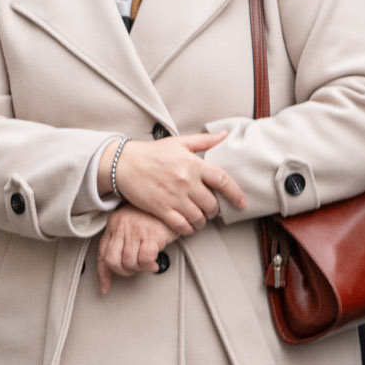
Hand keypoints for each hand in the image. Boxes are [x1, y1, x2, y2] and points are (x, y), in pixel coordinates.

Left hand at [96, 206, 175, 292]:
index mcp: (114, 224)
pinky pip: (144, 260)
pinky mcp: (151, 235)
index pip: (102, 253)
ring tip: (147, 265)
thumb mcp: (133, 222)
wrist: (173, 200)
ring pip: (128, 263)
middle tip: (135, 270)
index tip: (105, 286)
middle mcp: (122, 227)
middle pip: (112, 261)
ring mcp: (135, 231)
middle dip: (124, 272)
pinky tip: (154, 263)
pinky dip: (149, 266)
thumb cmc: (155, 213)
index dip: (103, 273)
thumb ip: (124, 239)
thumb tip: (121, 263)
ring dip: (139, 270)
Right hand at [110, 131, 247, 234]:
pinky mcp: (160, 208)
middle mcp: (186, 182)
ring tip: (199, 219)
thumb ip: (204, 141)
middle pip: (211, 204)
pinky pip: (181, 225)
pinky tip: (187, 226)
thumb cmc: (150, 153)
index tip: (242, 202)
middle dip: (214, 210)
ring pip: (198, 217)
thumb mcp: (178, 142)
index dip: (235, 194)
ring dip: (201, 221)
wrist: (122, 163)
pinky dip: (187, 229)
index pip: (223, 181)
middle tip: (210, 211)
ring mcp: (174, 197)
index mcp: (194, 164)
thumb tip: (224, 135)